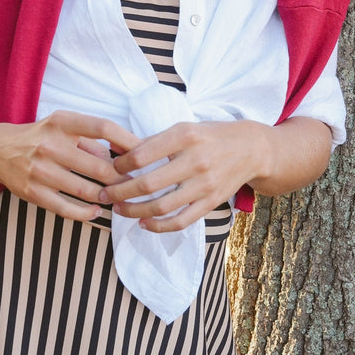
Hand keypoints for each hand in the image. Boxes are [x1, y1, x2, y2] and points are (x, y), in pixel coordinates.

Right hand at [0, 111, 139, 222]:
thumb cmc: (42, 136)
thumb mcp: (65, 126)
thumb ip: (94, 139)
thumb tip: (131, 153)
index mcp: (62, 122)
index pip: (104, 128)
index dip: (129, 141)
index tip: (145, 155)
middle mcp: (50, 144)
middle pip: (100, 166)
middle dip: (123, 179)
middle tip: (136, 185)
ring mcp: (40, 170)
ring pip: (87, 190)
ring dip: (108, 197)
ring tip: (120, 199)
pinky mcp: (33, 193)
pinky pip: (68, 208)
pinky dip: (87, 213)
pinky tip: (97, 210)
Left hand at [97, 121, 257, 231]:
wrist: (251, 149)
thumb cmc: (209, 136)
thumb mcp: (183, 127)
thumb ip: (154, 141)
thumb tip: (118, 152)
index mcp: (184, 137)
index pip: (141, 155)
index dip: (120, 165)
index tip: (110, 169)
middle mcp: (195, 161)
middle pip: (147, 184)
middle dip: (118, 192)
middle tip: (103, 194)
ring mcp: (204, 185)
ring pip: (160, 206)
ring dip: (133, 211)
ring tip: (118, 209)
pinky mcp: (211, 202)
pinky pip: (180, 221)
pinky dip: (158, 226)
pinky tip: (143, 224)